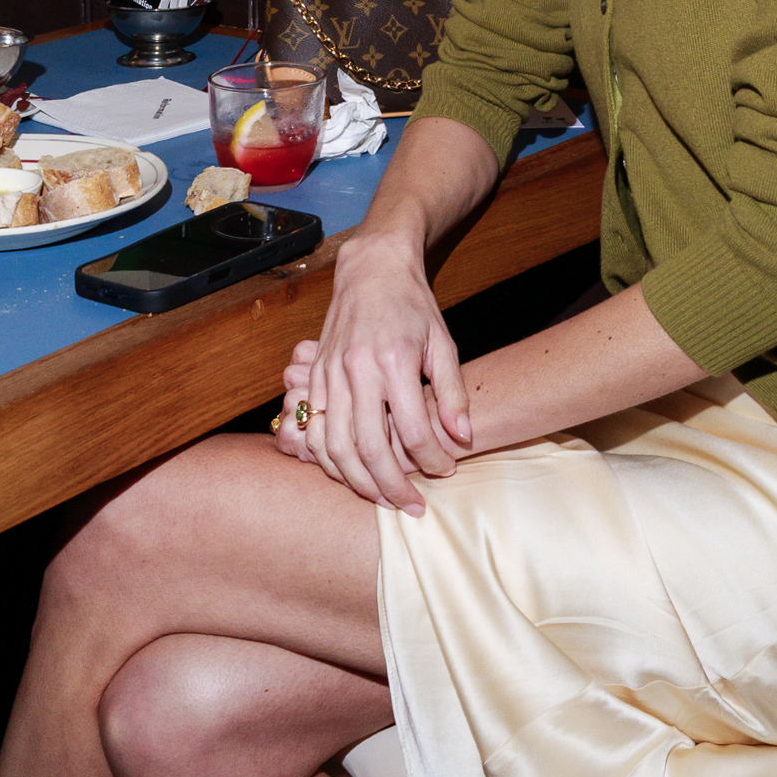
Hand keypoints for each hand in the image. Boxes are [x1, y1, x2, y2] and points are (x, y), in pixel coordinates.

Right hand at [288, 231, 472, 511]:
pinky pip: (314, 430)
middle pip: (370, 447)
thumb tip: (462, 437)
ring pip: (335, 446)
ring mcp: (330, 373)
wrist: (371, 269)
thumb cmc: (412, 306)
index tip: (446, 472)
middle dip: (392, 486)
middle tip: (413, 506)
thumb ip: (453, 393)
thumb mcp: (443, 343)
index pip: (413, 429)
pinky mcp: (314, 376)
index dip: (432, 460)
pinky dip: (327, 460)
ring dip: (357, 481)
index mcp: (395, 360)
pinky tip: (349, 475)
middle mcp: (357, 369)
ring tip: (382, 499)